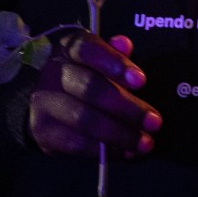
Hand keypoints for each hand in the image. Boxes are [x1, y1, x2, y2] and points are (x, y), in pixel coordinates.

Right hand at [28, 29, 160, 159]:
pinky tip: (126, 152)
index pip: (89, 50)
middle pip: (90, 89)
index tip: (142, 81)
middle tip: (154, 122)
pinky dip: (105, 150)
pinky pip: (76, 144)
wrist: (46, 101)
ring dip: (119, 134)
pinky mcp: (43, 130)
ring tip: (145, 143)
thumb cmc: (83, 75)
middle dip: (127, 107)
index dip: (115, 64)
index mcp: (69, 48)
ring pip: (84, 120)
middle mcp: (53, 72)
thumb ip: (114, 53)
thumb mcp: (98, 59)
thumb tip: (125, 44)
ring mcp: (44, 102)